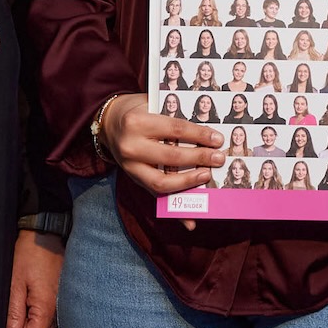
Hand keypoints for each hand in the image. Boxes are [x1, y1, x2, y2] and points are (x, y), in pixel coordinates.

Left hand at [4, 229, 62, 327]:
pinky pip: (51, 318)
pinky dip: (39, 315)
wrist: (47, 233)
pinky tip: (32, 298)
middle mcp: (60, 310)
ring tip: (22, 302)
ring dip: (30, 323)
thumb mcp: (14, 283)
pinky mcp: (64, 299)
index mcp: (47, 308)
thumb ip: (13, 314)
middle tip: (11, 311)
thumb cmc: (31, 253)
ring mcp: (63, 305)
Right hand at [99, 93, 223, 200]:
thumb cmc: (138, 112)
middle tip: (218, 158)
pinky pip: (156, 197)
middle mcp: (130, 147)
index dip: (199, 135)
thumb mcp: (152, 106)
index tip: (218, 139)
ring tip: (207, 176)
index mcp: (137, 122)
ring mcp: (130, 167)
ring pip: (161, 182)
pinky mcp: (134, 180)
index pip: (175, 129)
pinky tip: (191, 221)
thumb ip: (174, 118)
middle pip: (170, 156)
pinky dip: (175, 212)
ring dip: (188, 183)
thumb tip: (207, 136)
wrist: (109, 124)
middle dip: (199, 158)